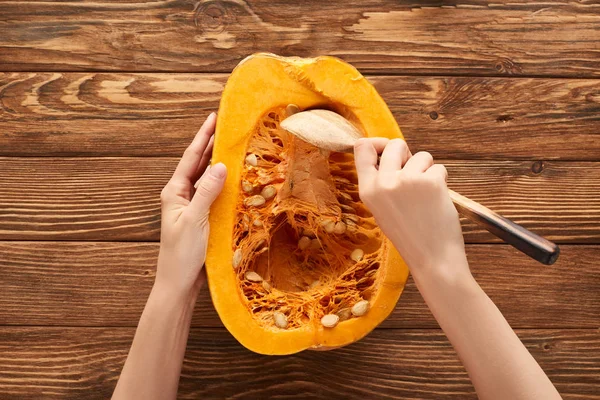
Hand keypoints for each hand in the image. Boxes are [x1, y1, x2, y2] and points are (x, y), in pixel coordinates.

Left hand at [156, 112, 226, 298]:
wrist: (178, 283)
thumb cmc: (182, 254)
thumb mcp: (196, 220)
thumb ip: (207, 192)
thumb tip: (220, 165)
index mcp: (174, 192)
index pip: (190, 158)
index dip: (203, 137)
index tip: (213, 117)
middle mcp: (181, 195)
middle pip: (196, 164)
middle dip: (210, 144)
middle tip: (225, 125)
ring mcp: (190, 206)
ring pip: (205, 177)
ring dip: (216, 161)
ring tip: (230, 144)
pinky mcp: (200, 217)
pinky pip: (211, 193)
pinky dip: (221, 182)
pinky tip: (231, 176)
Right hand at [353, 138, 468, 282]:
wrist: (432, 258)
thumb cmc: (409, 235)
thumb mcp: (381, 210)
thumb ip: (381, 182)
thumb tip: (391, 152)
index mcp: (367, 190)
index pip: (362, 148)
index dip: (377, 143)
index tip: (386, 148)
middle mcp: (384, 183)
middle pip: (394, 144)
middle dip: (407, 154)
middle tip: (413, 172)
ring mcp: (407, 181)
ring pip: (421, 155)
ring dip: (427, 169)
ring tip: (425, 195)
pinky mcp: (431, 182)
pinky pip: (438, 168)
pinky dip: (441, 180)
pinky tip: (437, 200)